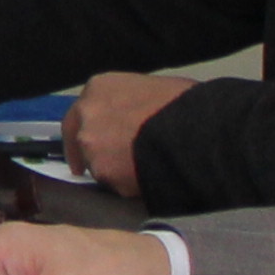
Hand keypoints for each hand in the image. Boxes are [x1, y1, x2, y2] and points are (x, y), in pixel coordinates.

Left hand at [61, 69, 192, 193]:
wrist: (195, 129)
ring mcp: (92, 145)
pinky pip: (114, 185)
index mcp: (99, 89)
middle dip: (90, 154)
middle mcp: (87, 115)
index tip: (84, 146)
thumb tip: (133, 117)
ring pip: (96, 165)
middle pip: (81, 141)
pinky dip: (127, 187)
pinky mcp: (104, 172)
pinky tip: (148, 179)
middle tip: (107, 166)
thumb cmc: (184, 103)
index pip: (79, 113)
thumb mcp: (152, 88)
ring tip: (141, 170)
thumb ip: (129, 103)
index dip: (83, 131)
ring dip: (112, 171)